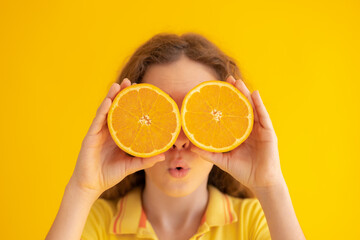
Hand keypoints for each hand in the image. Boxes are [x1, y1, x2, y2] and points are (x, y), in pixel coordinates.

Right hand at [69, 78, 164, 196]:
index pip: (125, 115)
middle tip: (130, 82)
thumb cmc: (110, 174)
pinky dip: (102, 111)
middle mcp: (107, 131)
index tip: (142, 92)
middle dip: (121, 94)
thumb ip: (145, 160)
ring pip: (104, 111)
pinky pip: (97, 121)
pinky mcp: (90, 137)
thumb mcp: (131, 166)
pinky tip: (108, 102)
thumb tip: (163, 155)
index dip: (131, 104)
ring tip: (118, 85)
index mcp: (116, 135)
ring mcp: (97, 133)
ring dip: (111, 97)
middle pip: (115, 109)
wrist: (92, 186)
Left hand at [190, 75, 283, 192]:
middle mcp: (249, 127)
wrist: (260, 182)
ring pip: (252, 107)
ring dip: (246, 93)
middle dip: (235, 91)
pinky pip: (263, 116)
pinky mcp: (268, 132)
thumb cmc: (242, 171)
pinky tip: (254, 94)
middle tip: (228, 79)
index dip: (225, 100)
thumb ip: (208, 153)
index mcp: (239, 132)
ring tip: (238, 82)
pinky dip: (259, 104)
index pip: (231, 112)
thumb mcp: (222, 160)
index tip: (216, 89)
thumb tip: (190, 147)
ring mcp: (260, 128)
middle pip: (242, 105)